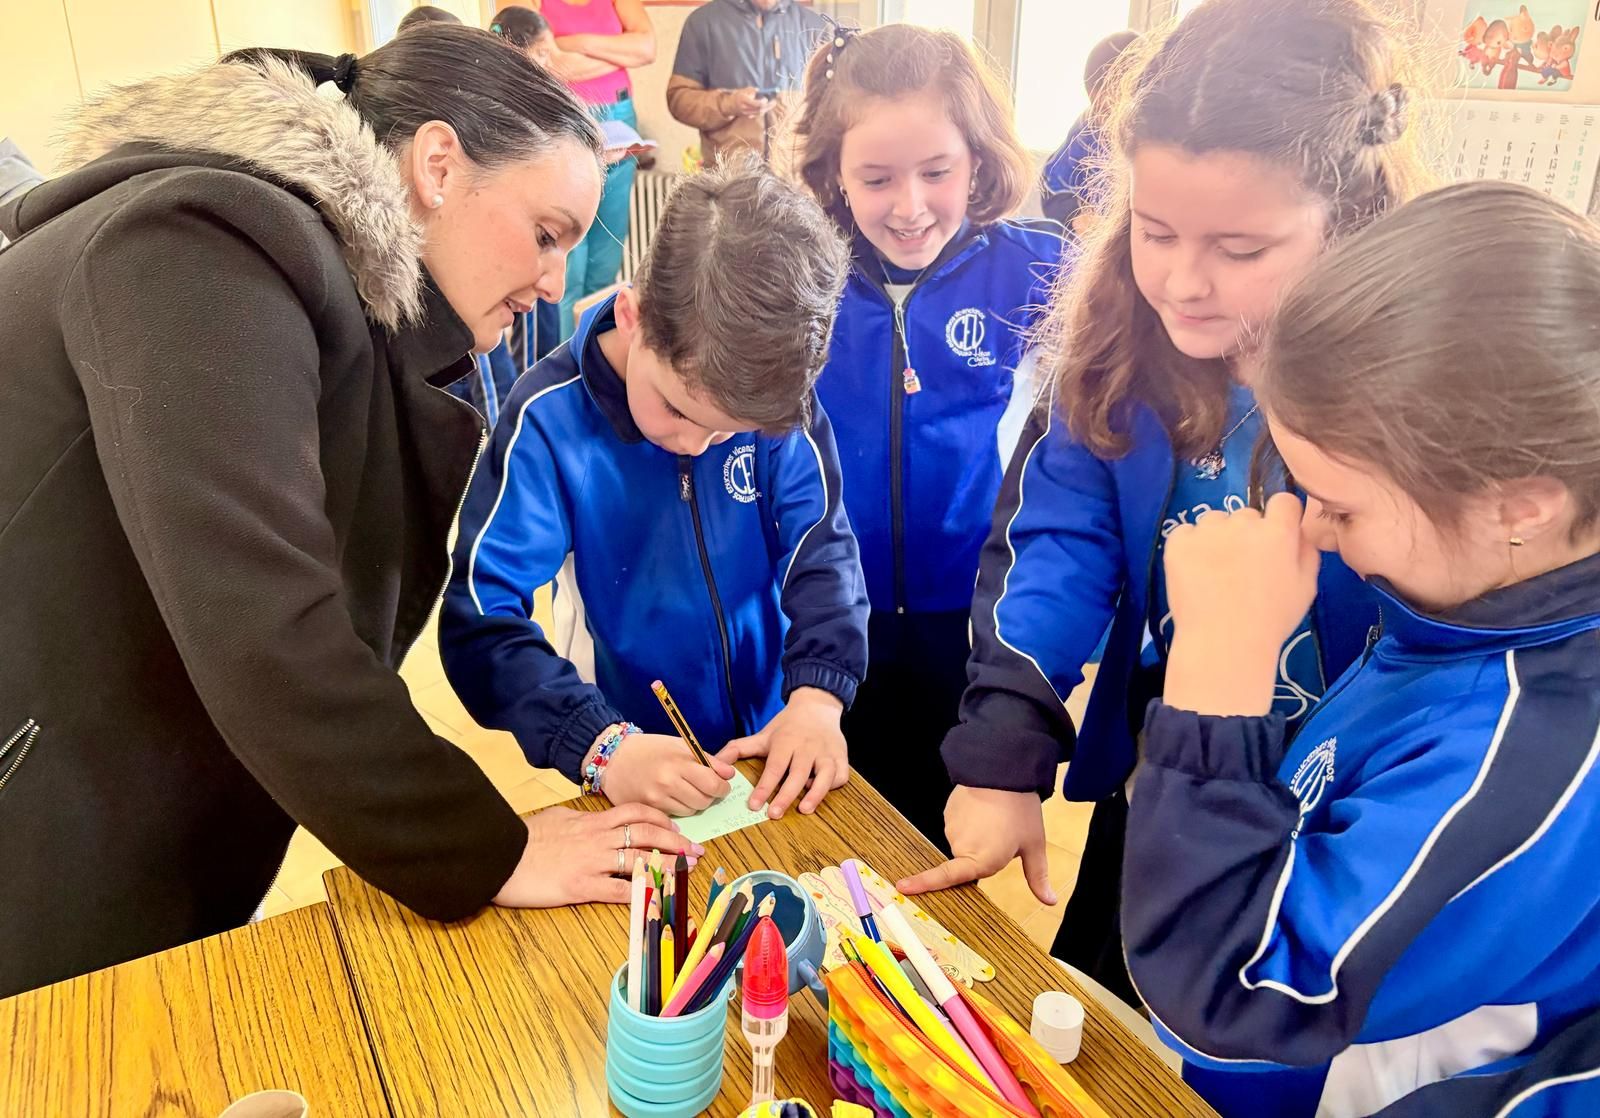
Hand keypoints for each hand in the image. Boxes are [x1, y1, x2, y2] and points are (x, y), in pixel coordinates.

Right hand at [492, 803, 704, 906]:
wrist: (499, 854)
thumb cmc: (522, 837)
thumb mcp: (555, 818)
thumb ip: (578, 819)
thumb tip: (590, 818)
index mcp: (592, 821)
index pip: (636, 813)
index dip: (661, 819)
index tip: (677, 828)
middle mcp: (598, 838)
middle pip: (647, 833)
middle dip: (676, 842)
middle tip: (696, 851)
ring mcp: (592, 862)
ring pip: (641, 859)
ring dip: (668, 865)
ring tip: (687, 871)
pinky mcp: (582, 886)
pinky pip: (619, 889)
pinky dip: (641, 893)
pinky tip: (657, 897)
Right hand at [602, 732, 734, 815]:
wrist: (614, 757)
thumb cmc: (650, 748)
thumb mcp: (680, 745)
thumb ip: (708, 760)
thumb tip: (730, 773)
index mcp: (679, 761)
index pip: (713, 784)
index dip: (722, 786)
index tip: (721, 784)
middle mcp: (668, 781)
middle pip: (704, 800)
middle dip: (710, 796)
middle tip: (705, 788)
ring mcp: (657, 797)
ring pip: (691, 811)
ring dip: (695, 804)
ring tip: (686, 791)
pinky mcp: (648, 809)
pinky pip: (675, 816)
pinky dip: (679, 809)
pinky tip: (672, 797)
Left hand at [717, 687, 846, 818]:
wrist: (817, 706)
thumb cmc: (787, 726)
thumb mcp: (762, 735)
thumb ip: (738, 749)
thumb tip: (715, 761)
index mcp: (786, 741)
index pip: (775, 767)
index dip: (764, 787)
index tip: (754, 805)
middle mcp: (807, 747)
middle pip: (798, 774)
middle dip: (786, 795)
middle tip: (774, 814)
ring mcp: (827, 752)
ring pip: (825, 775)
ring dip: (816, 794)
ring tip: (804, 810)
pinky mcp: (841, 757)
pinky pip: (841, 775)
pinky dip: (832, 786)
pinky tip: (819, 792)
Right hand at [724, 87, 772, 117]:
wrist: (729, 106)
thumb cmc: (736, 96)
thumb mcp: (742, 90)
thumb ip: (750, 90)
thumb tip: (758, 90)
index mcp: (744, 101)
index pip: (756, 104)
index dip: (763, 102)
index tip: (766, 98)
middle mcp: (746, 108)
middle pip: (760, 109)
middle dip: (768, 106)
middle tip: (774, 102)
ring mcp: (747, 113)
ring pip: (759, 113)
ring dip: (767, 109)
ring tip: (772, 104)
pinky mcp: (748, 116)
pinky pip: (757, 115)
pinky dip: (762, 111)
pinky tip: (766, 108)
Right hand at [896, 786, 1055, 904]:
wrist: (1004, 770)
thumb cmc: (1021, 811)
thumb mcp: (1034, 845)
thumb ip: (1038, 877)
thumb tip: (1050, 902)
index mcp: (982, 860)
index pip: (948, 878)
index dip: (924, 884)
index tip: (902, 887)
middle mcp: (961, 847)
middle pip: (966, 861)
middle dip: (982, 853)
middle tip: (1004, 835)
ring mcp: (952, 828)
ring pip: (963, 842)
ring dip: (977, 836)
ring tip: (996, 819)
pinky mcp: (948, 813)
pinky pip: (958, 826)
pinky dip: (969, 822)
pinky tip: (984, 810)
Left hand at [1163, 493, 1320, 715]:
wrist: (1223, 644)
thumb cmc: (1270, 621)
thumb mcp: (1305, 588)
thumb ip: (1306, 553)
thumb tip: (1297, 532)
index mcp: (1277, 532)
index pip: (1283, 502)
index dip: (1281, 519)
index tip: (1275, 538)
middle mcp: (1242, 524)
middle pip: (1247, 515)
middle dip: (1248, 534)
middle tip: (1243, 567)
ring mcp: (1207, 531)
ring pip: (1215, 521)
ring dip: (1218, 537)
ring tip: (1216, 572)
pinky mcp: (1178, 543)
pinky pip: (1186, 533)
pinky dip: (1189, 547)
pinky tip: (1194, 573)